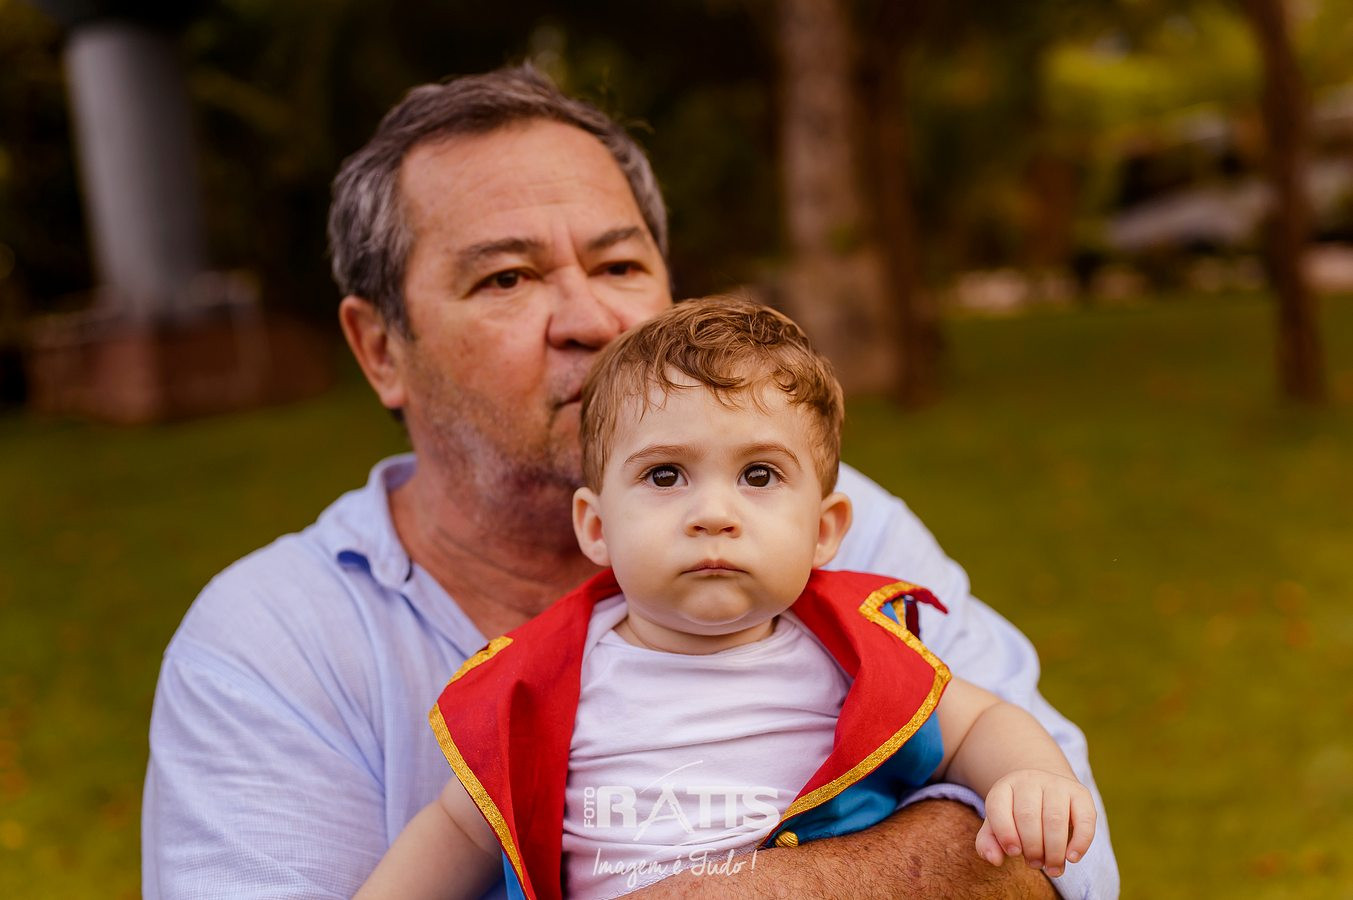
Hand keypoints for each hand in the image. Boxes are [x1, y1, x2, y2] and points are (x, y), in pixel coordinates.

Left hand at [975, 768, 1095, 877]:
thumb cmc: (1017, 815)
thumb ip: (988, 842)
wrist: (1046, 789)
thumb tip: (994, 860)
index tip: (1013, 853)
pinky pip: (1084, 819)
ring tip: (1052, 867)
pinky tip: (1072, 858)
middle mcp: (1030, 780)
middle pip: (1028, 816)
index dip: (1004, 833)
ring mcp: (1056, 784)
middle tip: (1034, 864)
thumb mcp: (998, 824)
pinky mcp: (1080, 793)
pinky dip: (1080, 842)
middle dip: (1032, 848)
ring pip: (1055, 819)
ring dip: (1053, 851)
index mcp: (1004, 787)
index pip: (998, 807)